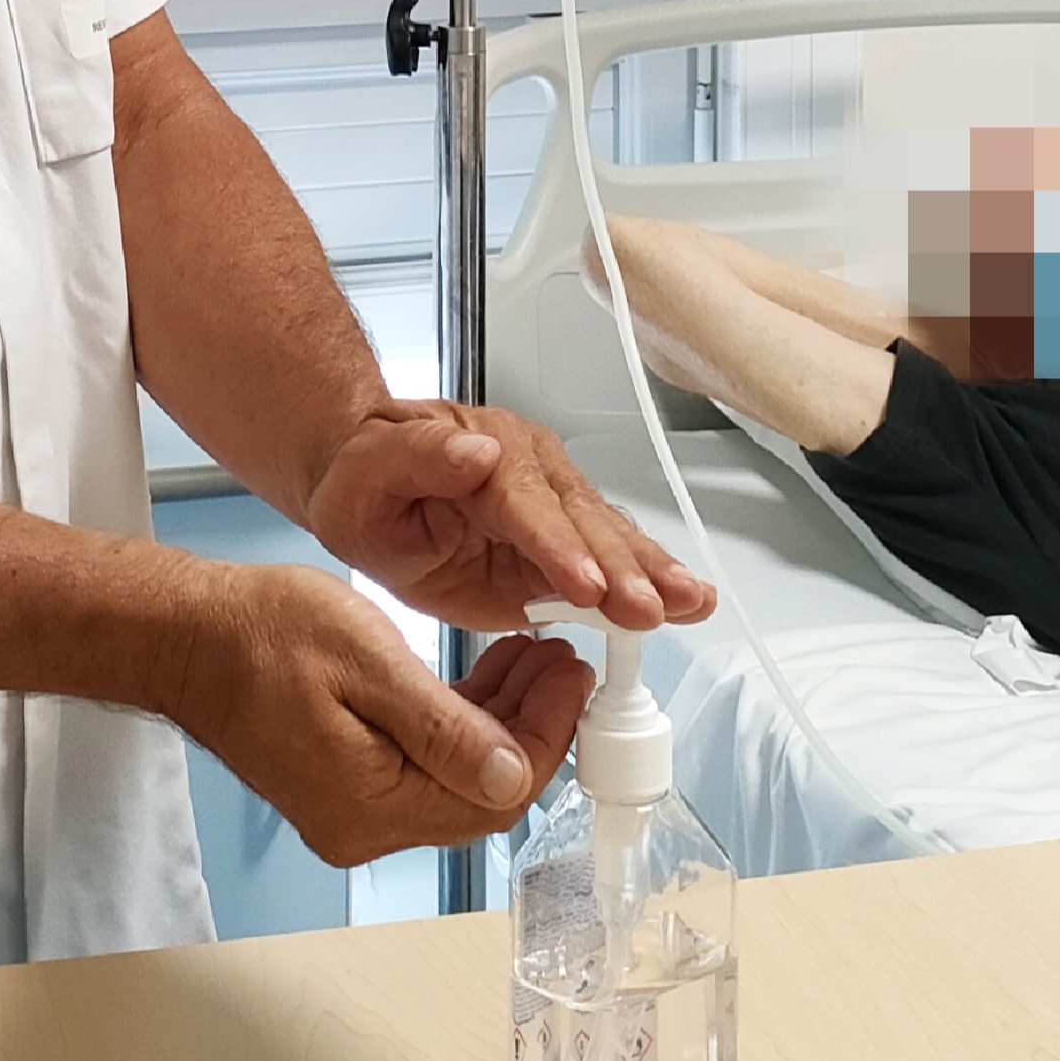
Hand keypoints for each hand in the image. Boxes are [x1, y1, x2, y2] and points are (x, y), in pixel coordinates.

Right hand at [167, 566, 592, 867]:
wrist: (186, 638)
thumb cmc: (259, 634)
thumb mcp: (367, 661)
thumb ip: (445, 727)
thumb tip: (515, 775)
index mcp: (369, 805)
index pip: (495, 794)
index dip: (549, 735)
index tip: (573, 675)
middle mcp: (364, 827)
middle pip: (483, 796)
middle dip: (535, 728)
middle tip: (561, 660)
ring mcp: (354, 812)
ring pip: (459, 782)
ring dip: (504, 724)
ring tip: (532, 657)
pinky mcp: (346, 787)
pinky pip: (426, 770)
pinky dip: (465, 727)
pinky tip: (484, 679)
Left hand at [301, 400, 715, 636]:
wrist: (370, 484)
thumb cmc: (366, 480)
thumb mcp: (368, 470)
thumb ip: (416, 458)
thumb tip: (475, 453)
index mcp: (488, 452)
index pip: (527, 504)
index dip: (559, 546)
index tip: (588, 584)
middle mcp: (534, 471)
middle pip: (582, 521)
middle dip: (620, 567)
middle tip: (654, 608)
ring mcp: (554, 506)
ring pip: (608, 539)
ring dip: (650, 573)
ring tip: (693, 603)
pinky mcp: (561, 545)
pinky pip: (608, 561)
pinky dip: (648, 581)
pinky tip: (687, 603)